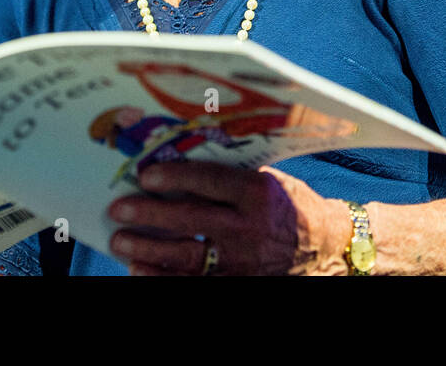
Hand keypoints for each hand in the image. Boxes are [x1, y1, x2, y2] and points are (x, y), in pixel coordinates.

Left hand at [106, 162, 350, 275]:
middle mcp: (250, 228)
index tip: (145, 176)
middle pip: (191, 220)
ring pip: (187, 258)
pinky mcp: (239, 283)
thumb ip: (231, 175)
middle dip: (150, 215)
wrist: (326, 247)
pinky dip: (162, 278)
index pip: (210, 181)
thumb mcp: (269, 180)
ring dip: (148, 250)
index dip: (174, 177)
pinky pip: (194, 285)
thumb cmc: (290, 205)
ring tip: (121, 242)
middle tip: (120, 210)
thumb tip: (179, 161)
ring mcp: (244, 261)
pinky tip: (139, 270)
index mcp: (259, 193)